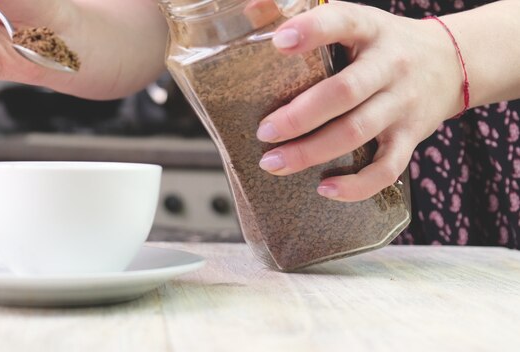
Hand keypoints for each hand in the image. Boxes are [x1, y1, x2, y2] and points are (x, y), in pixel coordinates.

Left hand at [256, 1, 465, 201]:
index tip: (278, 42)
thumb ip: (306, 15)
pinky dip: (356, 185)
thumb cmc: (383, 44)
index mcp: (370, 29)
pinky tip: (324, 189)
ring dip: (312, 152)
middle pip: (344, 92)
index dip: (312, 30)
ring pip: (357, 132)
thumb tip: (250, 9)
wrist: (451, 63)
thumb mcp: (355, 20)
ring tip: (273, 163)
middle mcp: (389, 66)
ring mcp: (402, 104)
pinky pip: (386, 169)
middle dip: (299, 116)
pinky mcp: (410, 137)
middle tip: (264, 131)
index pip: (342, 21)